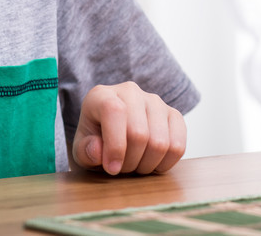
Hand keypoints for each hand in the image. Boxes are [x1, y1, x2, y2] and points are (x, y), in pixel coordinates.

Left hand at [71, 81, 186, 175]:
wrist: (113, 135)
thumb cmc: (95, 142)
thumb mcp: (81, 150)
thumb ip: (85, 151)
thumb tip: (98, 151)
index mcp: (102, 95)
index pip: (114, 112)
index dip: (115, 145)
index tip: (112, 168)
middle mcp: (130, 92)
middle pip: (139, 133)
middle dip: (130, 162)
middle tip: (121, 169)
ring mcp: (155, 101)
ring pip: (160, 142)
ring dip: (146, 165)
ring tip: (135, 165)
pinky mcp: (173, 115)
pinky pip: (178, 146)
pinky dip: (165, 163)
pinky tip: (152, 162)